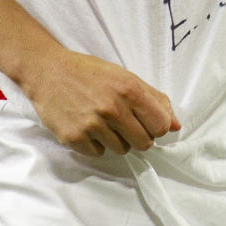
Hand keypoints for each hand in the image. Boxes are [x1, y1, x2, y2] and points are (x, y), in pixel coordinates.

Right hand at [26, 48, 180, 156]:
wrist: (48, 71)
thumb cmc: (90, 73)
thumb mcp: (125, 77)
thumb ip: (154, 99)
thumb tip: (177, 126)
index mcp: (129, 89)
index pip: (161, 125)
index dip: (156, 127)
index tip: (146, 122)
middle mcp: (112, 108)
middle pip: (144, 143)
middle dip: (137, 136)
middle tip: (123, 123)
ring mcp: (92, 124)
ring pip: (121, 150)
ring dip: (115, 140)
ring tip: (102, 122)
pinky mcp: (74, 137)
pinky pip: (98, 154)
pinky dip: (95, 145)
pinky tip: (87, 126)